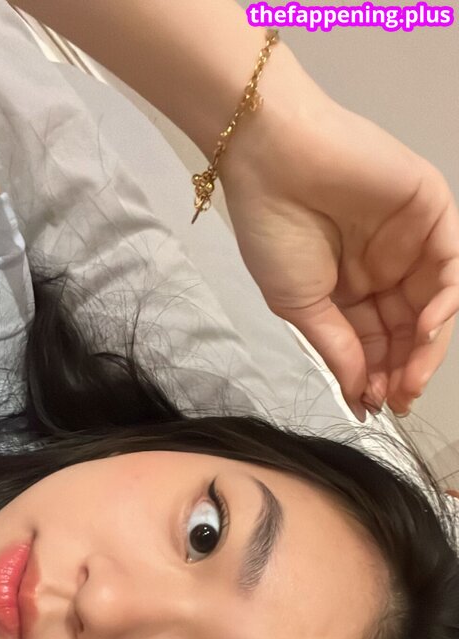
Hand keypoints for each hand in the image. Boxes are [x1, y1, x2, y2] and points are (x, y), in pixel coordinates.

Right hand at [219, 48, 458, 421]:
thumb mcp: (300, 306)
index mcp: (351, 290)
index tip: (375, 406)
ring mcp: (411, 241)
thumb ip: (337, 348)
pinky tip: (426, 327)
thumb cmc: (273, 229)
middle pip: (409, 329)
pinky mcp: (431, 210)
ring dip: (428, 346)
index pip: (377, 343)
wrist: (271, 159)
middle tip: (398, 399)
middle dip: (406, 369)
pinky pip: (452, 263)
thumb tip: (360, 395)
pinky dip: (447, 299)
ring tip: (410, 378)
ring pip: (435, 303)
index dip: (379, 377)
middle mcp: (385, 269)